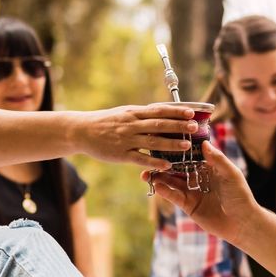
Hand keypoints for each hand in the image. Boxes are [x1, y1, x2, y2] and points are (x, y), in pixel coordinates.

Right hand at [77, 104, 197, 168]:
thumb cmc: (106, 122)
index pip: (159, 110)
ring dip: (171, 144)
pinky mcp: (121, 155)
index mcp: (134, 113)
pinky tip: (167, 166)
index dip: (176, 111)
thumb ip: (142, 114)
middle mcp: (132, 125)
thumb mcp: (124, 113)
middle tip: (194, 128)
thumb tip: (163, 112)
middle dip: (178, 126)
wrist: (81, 131)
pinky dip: (154, 163)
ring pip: (153, 142)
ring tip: (186, 146)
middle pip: (159, 125)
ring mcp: (126, 140)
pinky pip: (140, 159)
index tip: (191, 111)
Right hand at [144, 141, 259, 244]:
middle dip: (162, 163)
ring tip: (146, 174)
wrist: (242, 223)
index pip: (189, 155)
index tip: (164, 140)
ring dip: (159, 178)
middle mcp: (198, 177)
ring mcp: (192, 191)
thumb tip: (204, 142)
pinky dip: (165, 191)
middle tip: (148, 157)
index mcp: (208, 167)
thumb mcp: (231, 174)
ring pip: (172, 182)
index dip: (177, 148)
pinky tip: (156, 186)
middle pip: (177, 168)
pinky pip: (174, 196)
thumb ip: (217, 159)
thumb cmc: (240, 196)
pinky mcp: (188, 205)